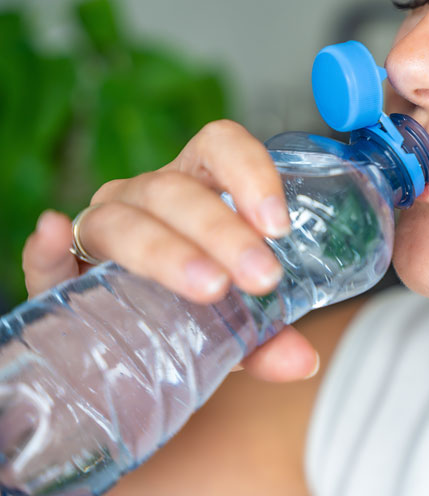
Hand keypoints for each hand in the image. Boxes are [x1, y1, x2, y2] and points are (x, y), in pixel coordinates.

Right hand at [21, 120, 318, 382]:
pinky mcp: (58, 271)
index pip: (219, 148)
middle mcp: (148, 198)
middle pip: (177, 191)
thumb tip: (302, 360)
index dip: (250, 174)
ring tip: (208, 286)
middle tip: (261, 277)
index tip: (279, 225)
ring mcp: (102, 227)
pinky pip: (46, 255)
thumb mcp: (234, 322)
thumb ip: (267, 336)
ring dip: (166, 251)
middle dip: (224, 232)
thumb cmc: (190, 310)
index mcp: (197, 189)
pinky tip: (53, 237)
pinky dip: (46, 248)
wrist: (131, 343)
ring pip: (125, 221)